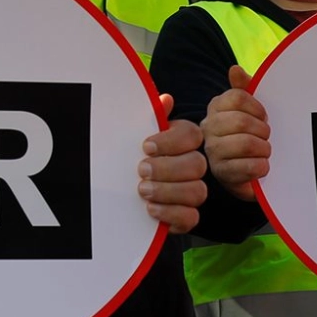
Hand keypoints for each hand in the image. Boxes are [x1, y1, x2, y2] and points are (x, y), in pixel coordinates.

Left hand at [140, 96, 207, 233]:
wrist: (119, 190)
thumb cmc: (128, 156)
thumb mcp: (132, 135)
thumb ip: (149, 118)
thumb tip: (165, 99)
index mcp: (181, 140)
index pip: (191, 135)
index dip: (171, 141)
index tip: (146, 146)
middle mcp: (192, 164)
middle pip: (197, 164)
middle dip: (167, 168)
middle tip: (141, 170)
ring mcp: (191, 191)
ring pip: (197, 191)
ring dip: (168, 191)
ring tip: (143, 190)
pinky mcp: (186, 216)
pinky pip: (191, 217)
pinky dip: (171, 213)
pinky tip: (150, 208)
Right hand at [203, 65, 270, 201]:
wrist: (246, 172)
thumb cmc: (249, 135)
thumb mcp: (249, 110)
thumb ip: (244, 88)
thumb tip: (235, 69)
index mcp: (215, 107)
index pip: (237, 97)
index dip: (257, 108)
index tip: (263, 117)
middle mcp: (208, 128)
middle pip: (242, 121)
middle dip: (262, 131)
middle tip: (265, 137)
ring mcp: (212, 152)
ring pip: (246, 144)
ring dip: (264, 149)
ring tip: (265, 152)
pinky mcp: (222, 174)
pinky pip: (248, 166)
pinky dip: (262, 166)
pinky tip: (261, 166)